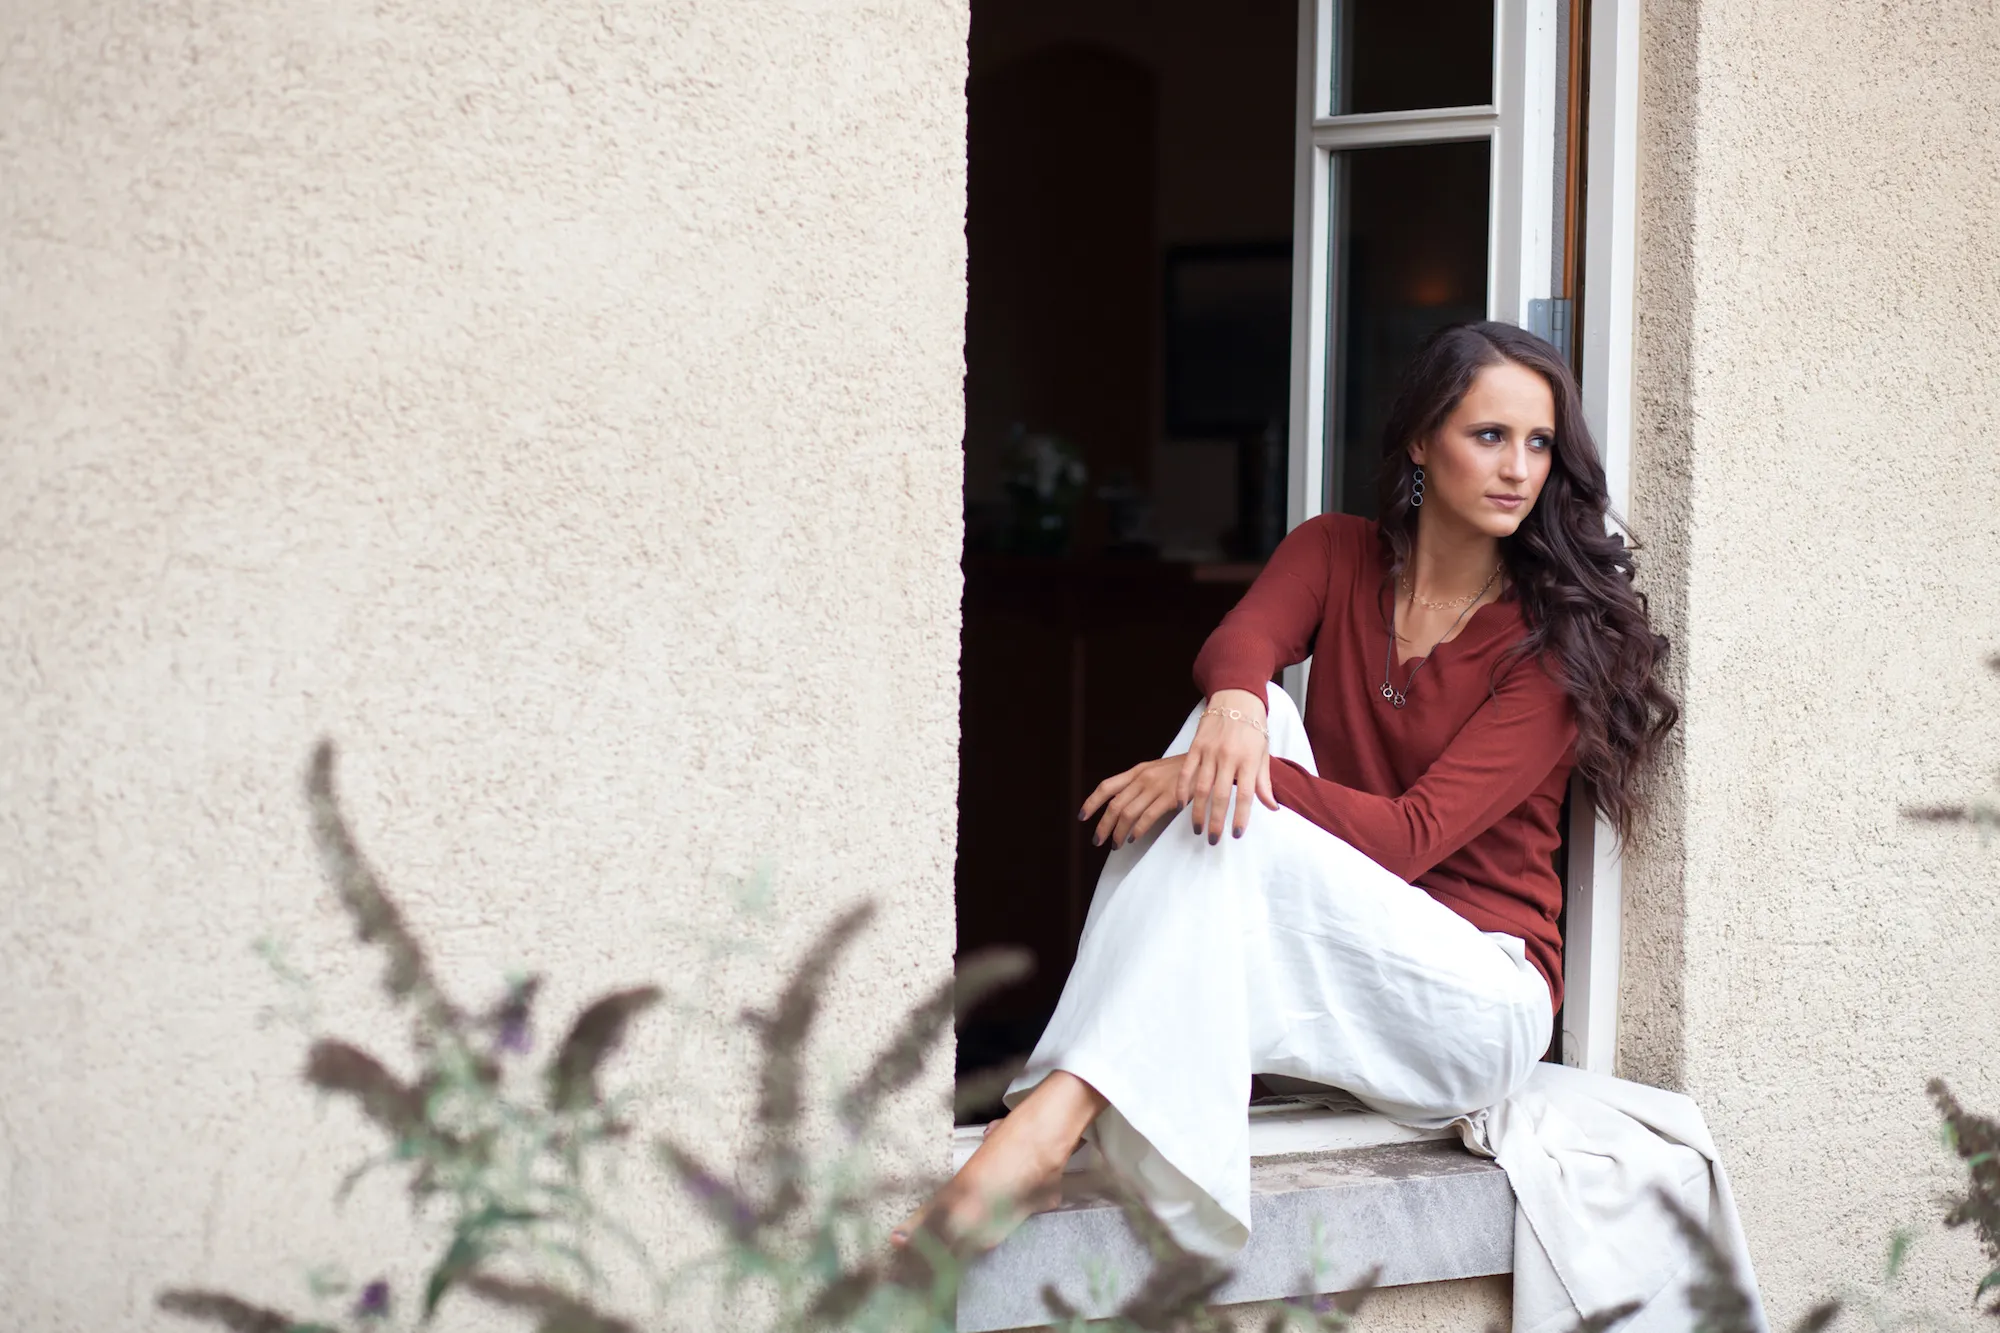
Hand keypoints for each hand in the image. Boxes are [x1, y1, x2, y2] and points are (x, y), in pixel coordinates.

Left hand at [1079, 755, 1186, 849]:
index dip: (1092, 802)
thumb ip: (1140, 784)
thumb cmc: (1182, 771)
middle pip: (1115, 804)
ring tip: (1115, 845)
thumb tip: (1123, 805)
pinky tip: (1133, 839)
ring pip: (1128, 813)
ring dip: (1118, 832)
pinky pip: (1147, 817)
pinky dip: (1137, 831)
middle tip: (1098, 841)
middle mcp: (1142, 778)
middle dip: (1103, 825)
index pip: (1107, 786)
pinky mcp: (1170, 798)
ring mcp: (1156, 787)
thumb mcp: (1156, 771)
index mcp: (1137, 771)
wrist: (1208, 764)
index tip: (1082, 817)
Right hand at [1176, 688, 1277, 843]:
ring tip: (1197, 828)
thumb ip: (1264, 783)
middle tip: (1213, 839)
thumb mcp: (1263, 754)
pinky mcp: (1196, 746)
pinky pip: (1186, 772)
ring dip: (1198, 811)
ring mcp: (1210, 751)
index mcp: (1249, 760)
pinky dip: (1182, 790)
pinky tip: (1180, 805)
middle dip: (1216, 821)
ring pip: (1201, 787)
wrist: (1237, 698)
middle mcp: (1229, 757)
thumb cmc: (1253, 729)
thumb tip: (1272, 808)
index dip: (1241, 817)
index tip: (1236, 834)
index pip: (1246, 795)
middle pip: (1221, 796)